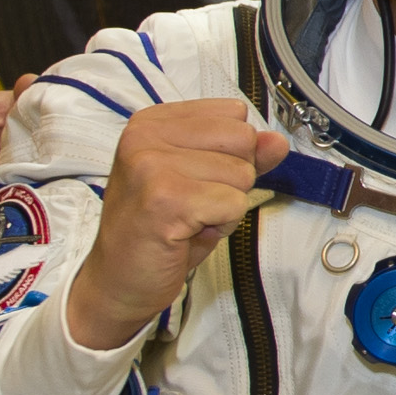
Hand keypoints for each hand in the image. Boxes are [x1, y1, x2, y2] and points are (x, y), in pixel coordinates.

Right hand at [62, 98, 287, 349]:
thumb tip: (277, 141)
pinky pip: (234, 203)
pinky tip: (188, 233)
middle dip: (233, 179)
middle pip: (243, 139)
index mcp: (152, 123)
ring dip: (226, 205)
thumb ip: (241, 156)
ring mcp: (152, 165)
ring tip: (189, 220)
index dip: (230, 153)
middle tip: (194, 204)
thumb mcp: (203, 181)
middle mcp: (146, 136)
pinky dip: (222, 225)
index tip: (195, 180)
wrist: (118, 280)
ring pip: (242, 174)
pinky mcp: (165, 199)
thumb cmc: (158, 231)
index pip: (233, 114)